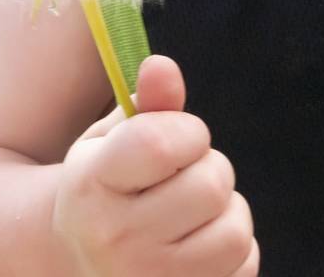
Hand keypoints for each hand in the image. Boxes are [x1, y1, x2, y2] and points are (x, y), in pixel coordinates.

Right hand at [52, 54, 258, 276]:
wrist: (78, 261)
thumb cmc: (106, 187)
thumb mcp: (112, 140)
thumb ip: (147, 104)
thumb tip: (163, 66)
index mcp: (92, 185)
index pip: (160, 144)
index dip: (187, 131)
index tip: (176, 139)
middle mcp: (116, 239)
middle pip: (210, 185)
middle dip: (210, 168)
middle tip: (184, 177)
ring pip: (235, 230)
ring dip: (226, 211)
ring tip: (194, 212)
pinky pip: (245, 265)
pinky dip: (234, 250)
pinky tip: (199, 246)